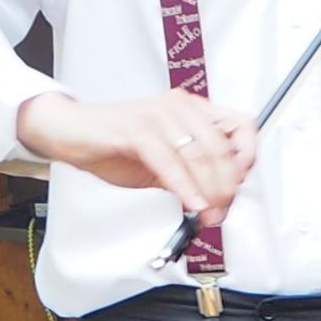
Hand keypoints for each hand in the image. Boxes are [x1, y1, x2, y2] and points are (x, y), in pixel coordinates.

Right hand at [17, 89, 257, 224]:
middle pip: (222, 148)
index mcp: (192, 110)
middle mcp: (180, 106)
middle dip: (226, 187)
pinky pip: (169, 162)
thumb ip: (193, 173)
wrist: (72, 135)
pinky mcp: (137, 129)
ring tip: (207, 214)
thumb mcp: (165, 162)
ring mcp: (159, 115)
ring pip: (199, 156)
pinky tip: (190, 203)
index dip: (247, 158)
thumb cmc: (115, 146)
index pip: (241, 126)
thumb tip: (221, 199)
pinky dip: (184, 187)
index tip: (240, 186)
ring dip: (208, 192)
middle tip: (221, 211)